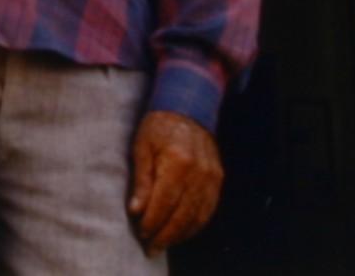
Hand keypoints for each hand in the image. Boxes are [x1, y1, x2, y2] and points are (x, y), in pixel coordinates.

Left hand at [127, 110, 222, 254]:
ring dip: (180, 235)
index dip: (152, 222)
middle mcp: (199, 172)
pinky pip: (208, 210)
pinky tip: (181, 232)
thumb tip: (136, 210)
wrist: (187, 108)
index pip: (165, 202)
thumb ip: (141, 180)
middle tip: (150, 247)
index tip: (141, 233)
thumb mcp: (141, 147)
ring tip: (163, 244)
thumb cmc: (158, 127)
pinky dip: (194, 225)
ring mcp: (212, 177)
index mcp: (178, 161)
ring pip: (197, 216)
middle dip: (165, 235)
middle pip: (182, 214)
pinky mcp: (218, 180)